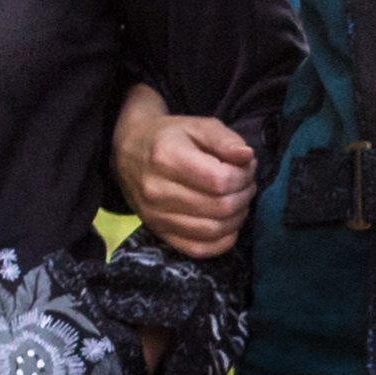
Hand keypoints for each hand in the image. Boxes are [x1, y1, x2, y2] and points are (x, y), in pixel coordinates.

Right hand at [108, 82, 258, 258]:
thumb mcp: (197, 125)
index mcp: (167, 158)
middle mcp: (158, 191)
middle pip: (220, 207)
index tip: (246, 166)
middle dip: (244, 195)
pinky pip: (198, 249)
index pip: (220, 180)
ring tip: (237, 199)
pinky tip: (228, 224)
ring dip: (237, 217)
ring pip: (213, 230)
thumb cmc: (168, 137)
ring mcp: (156, 216)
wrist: (127, 154)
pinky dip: (222, 241)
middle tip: (246, 183)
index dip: (244, 176)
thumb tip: (247, 157)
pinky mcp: (159, 233)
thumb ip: (225, 139)